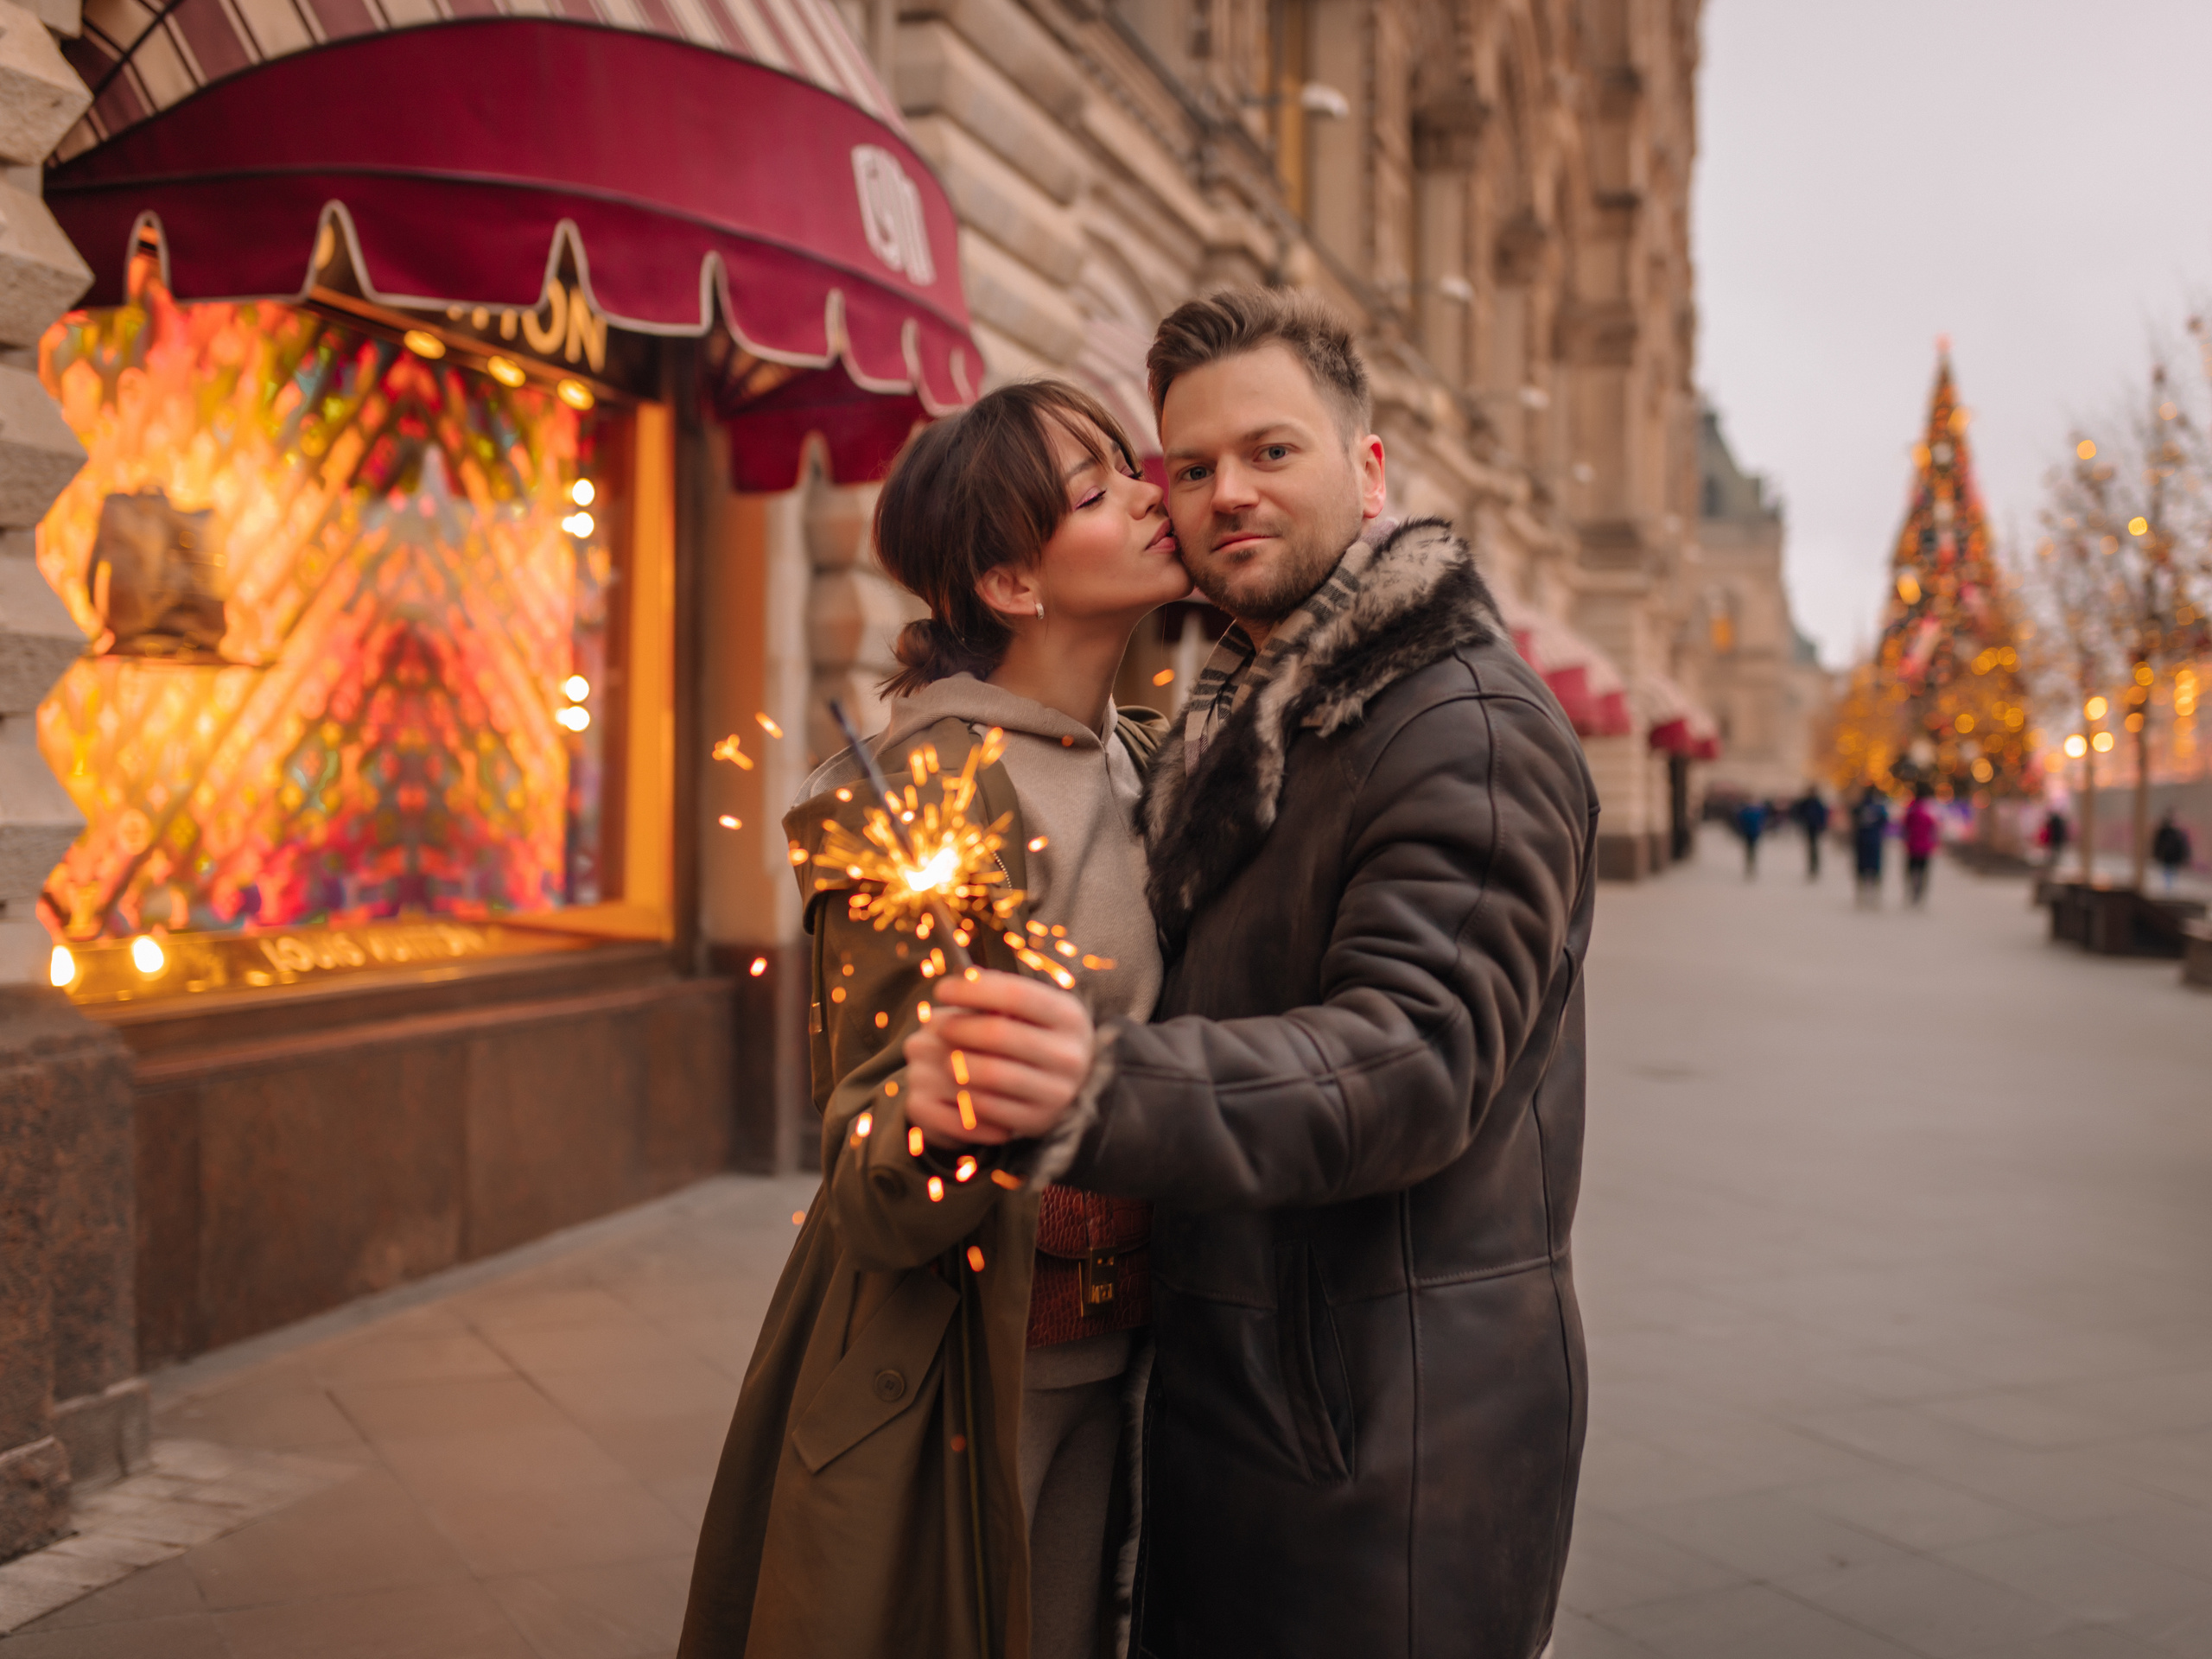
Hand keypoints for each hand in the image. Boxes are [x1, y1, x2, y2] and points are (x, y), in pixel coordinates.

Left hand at [902, 969, 1094, 1146]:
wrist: (1072, 1085)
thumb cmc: (1038, 1036)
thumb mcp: (1034, 1011)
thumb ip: (999, 996)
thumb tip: (956, 985)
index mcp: (1070, 1017)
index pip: (1016, 995)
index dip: (973, 990)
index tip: (941, 989)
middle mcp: (1069, 1055)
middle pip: (999, 1034)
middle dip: (959, 1026)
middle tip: (938, 1026)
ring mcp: (1057, 1092)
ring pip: (990, 1073)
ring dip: (957, 1062)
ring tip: (947, 1056)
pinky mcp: (1038, 1121)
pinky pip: (987, 1107)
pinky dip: (965, 1093)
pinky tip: (959, 1083)